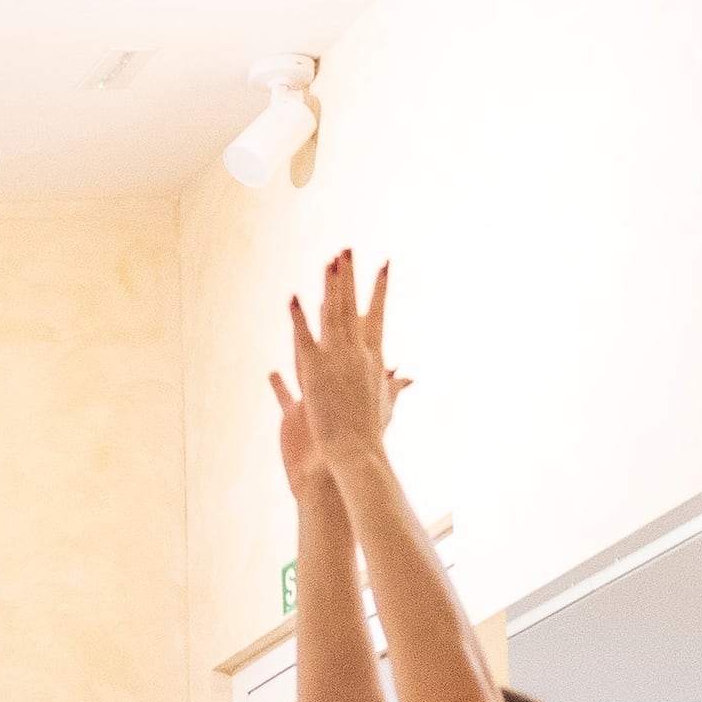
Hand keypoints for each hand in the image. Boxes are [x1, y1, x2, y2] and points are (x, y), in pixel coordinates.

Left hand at [286, 251, 404, 460]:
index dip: (379, 289)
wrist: (356, 452)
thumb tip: (407, 377)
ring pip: (332, 316)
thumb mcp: (385, 404)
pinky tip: (294, 299)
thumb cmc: (370, 434)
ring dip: (330, 287)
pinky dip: (300, 318)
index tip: (384, 265)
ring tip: (328, 261)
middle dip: (350, 277)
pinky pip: (304, 339)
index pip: (376, 315)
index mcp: (373, 358)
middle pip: (352, 307)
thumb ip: (394, 386)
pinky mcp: (316, 373)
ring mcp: (337, 361)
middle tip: (348, 249)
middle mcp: (357, 354)